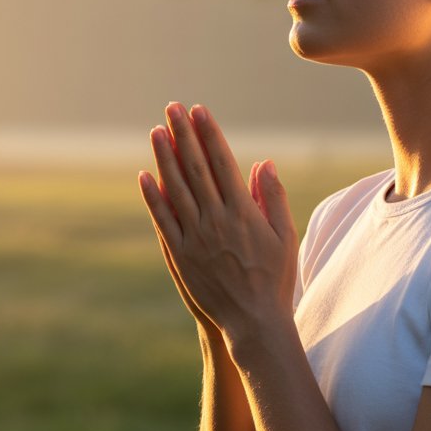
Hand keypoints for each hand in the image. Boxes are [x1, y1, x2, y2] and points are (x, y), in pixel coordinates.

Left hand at [138, 102, 297, 341]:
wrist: (253, 322)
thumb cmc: (275, 279)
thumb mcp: (285, 236)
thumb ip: (274, 197)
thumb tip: (264, 162)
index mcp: (243, 212)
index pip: (223, 162)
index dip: (209, 134)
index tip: (199, 111)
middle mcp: (216, 220)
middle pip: (196, 168)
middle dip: (183, 135)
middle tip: (172, 108)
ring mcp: (194, 238)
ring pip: (175, 189)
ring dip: (165, 158)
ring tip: (156, 131)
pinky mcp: (179, 256)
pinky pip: (163, 220)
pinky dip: (153, 197)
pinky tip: (145, 176)